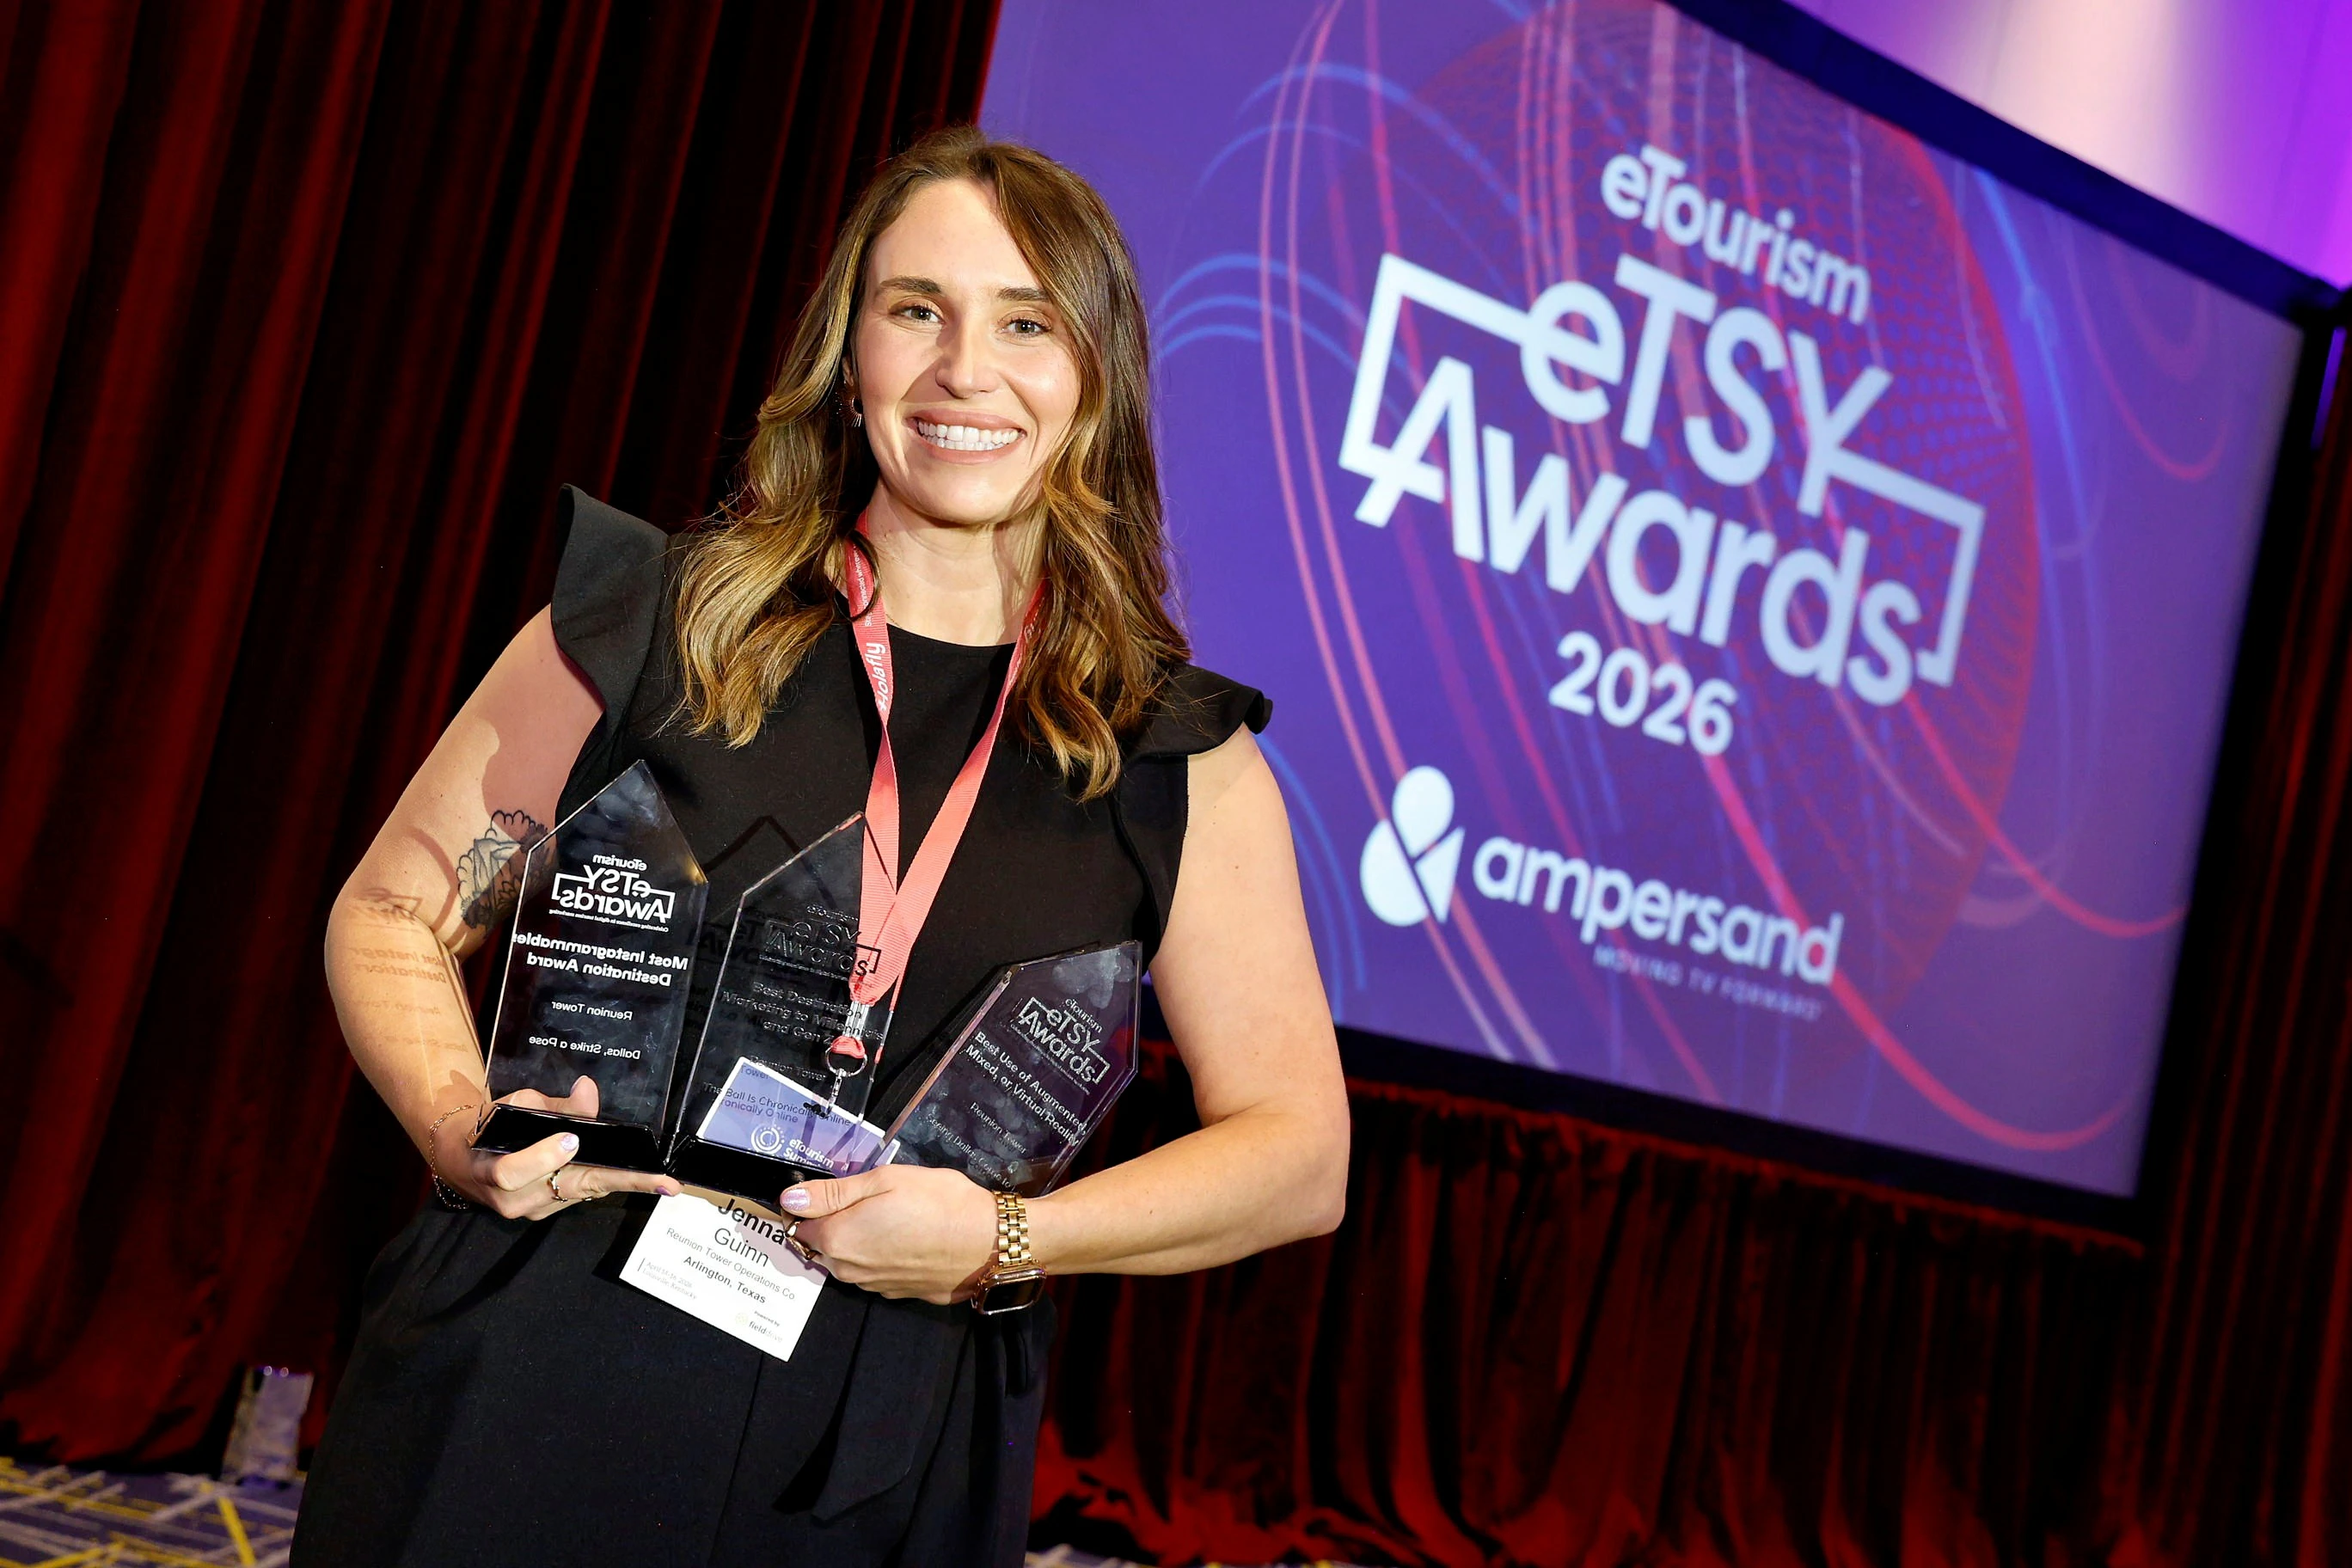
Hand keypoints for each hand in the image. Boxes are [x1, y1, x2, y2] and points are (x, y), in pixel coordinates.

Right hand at [430, 1075, 679, 1219]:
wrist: (463, 1163)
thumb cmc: (489, 1130)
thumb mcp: (511, 1108)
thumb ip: (551, 1105)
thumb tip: (587, 1089)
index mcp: (491, 1169)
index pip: (514, 1171)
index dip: (541, 1157)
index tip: (572, 1141)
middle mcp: (513, 1199)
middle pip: (566, 1191)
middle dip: (616, 1181)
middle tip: (659, 1181)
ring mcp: (533, 1210)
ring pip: (581, 1194)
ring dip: (622, 1184)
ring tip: (662, 1181)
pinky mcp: (549, 1210)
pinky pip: (584, 1194)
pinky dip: (613, 1183)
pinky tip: (647, 1180)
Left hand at [780, 1165, 999, 1303]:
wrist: (990, 1243)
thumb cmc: (937, 1202)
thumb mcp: (884, 1180)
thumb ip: (833, 1192)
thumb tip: (789, 1198)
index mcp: (837, 1239)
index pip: (799, 1222)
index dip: (813, 1203)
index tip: (840, 1189)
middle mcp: (848, 1270)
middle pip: (824, 1243)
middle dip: (838, 1223)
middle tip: (875, 1199)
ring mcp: (873, 1286)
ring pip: (851, 1259)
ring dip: (862, 1240)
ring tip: (897, 1217)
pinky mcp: (898, 1294)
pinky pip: (877, 1271)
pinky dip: (885, 1255)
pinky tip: (911, 1238)